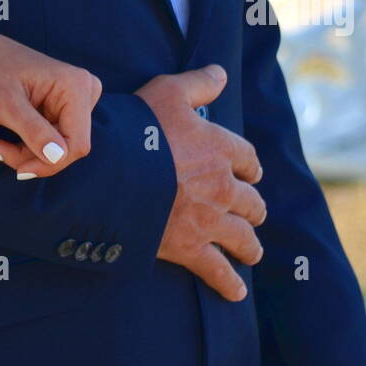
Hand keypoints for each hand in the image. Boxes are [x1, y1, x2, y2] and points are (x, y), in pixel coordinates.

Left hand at [0, 18, 101, 177]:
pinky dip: (28, 147)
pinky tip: (5, 140)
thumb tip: (58, 156)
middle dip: (32, 157)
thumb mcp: (4, 104)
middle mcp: (84, 91)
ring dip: (26, 154)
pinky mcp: (65, 108)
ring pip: (59, 149)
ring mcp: (76, 100)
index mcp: (76, 86)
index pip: (76, 144)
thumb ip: (32, 130)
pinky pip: (53, 142)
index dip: (48, 164)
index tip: (14, 168)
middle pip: (68, 148)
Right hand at [136, 64, 266, 301]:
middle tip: (251, 215)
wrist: (112, 175)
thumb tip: (220, 72)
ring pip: (243, 237)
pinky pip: (218, 270)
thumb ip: (197, 83)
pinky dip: (229, 283)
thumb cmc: (136, 130)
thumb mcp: (166, 93)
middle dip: (252, 209)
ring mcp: (210, 220)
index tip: (250, 175)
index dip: (250, 168)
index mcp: (221, 148)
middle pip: (251, 202)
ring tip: (251, 251)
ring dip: (249, 245)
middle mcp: (223, 186)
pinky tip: (237, 293)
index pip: (249, 160)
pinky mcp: (190, 247)